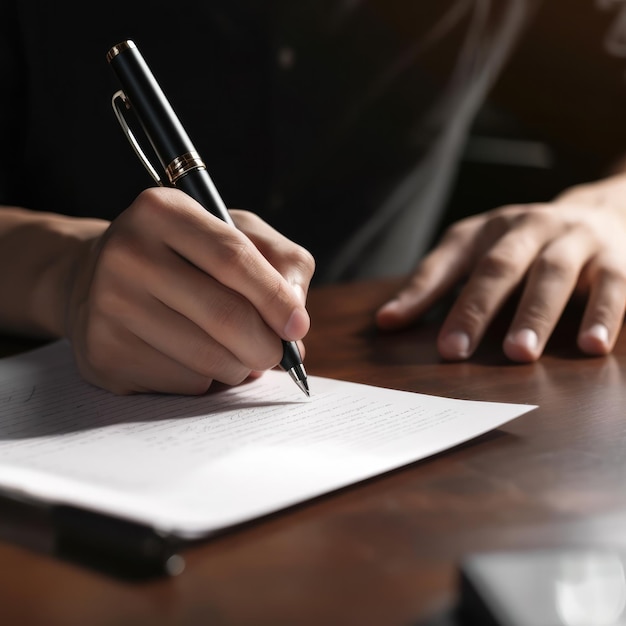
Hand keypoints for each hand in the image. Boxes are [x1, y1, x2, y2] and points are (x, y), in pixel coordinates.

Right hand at [65, 187, 314, 393]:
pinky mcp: (104, 354)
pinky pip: (185, 383)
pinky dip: (208, 379)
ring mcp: (108, 306)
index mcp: (162, 211)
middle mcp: (127, 254)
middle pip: (225, 316)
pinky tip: (195, 357)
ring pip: (208, 359)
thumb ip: (281, 263)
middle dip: (267, 345)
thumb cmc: (185, 257)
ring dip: (240, 366)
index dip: (276, 298)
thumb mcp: (235, 234)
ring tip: (237, 353)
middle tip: (277, 353)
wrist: (101, 280)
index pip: (234, 258)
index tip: (297, 325)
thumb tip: (295, 322)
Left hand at [376, 174, 625, 360]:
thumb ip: (433, 283)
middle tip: (455, 350)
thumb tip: (386, 322)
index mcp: (489, 229)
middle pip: (499, 267)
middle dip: (476, 309)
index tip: (393, 326)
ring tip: (518, 354)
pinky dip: (602, 315)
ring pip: (551, 275)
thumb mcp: (476, 251)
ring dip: (534, 315)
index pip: (449, 259)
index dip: (422, 293)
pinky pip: (612, 286)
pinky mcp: (617, 258)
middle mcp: (529, 227)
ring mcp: (574, 240)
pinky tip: (591, 346)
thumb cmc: (525, 244)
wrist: (604, 212)